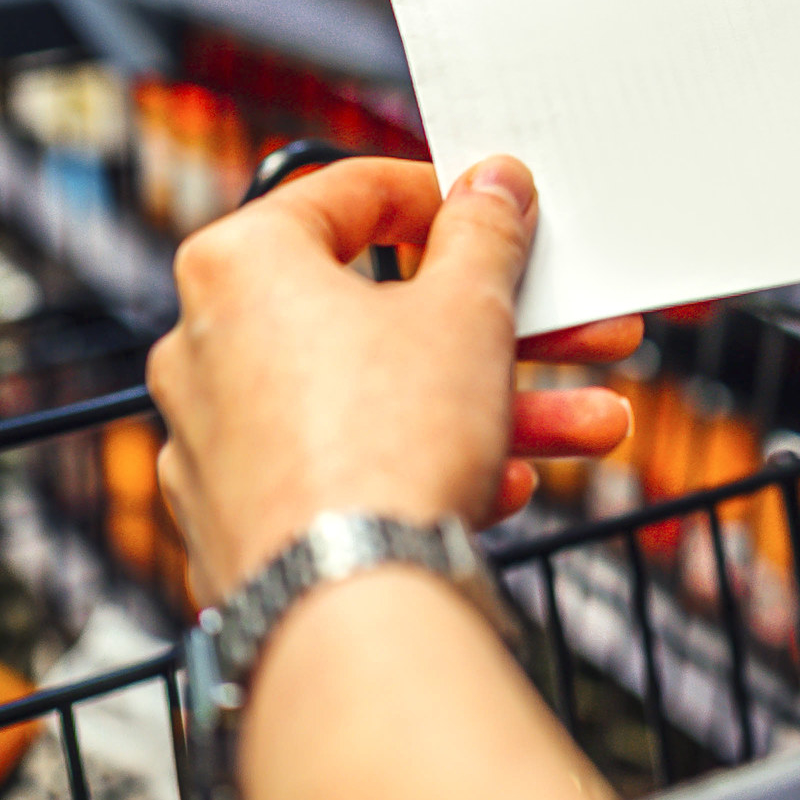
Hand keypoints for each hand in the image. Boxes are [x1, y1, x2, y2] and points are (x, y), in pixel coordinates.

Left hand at [146, 155, 641, 603]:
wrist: (346, 613)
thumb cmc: (390, 443)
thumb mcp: (468, 310)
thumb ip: (484, 233)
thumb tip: (491, 186)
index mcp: (240, 264)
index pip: (348, 195)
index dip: (442, 199)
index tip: (499, 215)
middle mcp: (207, 344)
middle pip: (376, 310)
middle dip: (498, 326)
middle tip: (572, 327)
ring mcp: (216, 440)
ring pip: (374, 396)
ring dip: (491, 403)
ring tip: (592, 426)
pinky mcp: (239, 519)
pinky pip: (345, 466)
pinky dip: (424, 464)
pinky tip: (509, 484)